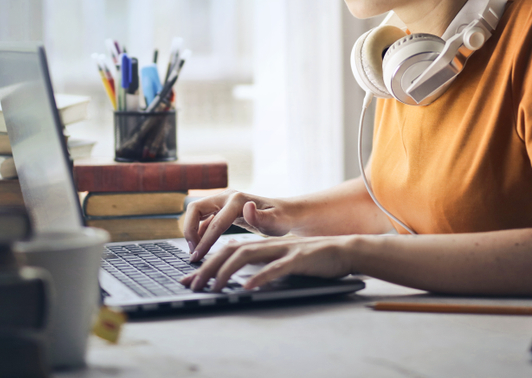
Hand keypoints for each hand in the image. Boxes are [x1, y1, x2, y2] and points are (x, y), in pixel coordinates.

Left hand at [179, 236, 354, 291]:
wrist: (343, 250)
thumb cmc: (311, 258)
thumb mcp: (280, 258)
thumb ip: (259, 262)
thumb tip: (237, 277)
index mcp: (262, 243)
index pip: (226, 249)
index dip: (205, 262)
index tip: (188, 279)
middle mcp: (268, 243)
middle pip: (230, 250)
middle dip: (207, 268)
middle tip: (193, 286)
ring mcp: (283, 250)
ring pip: (246, 256)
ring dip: (226, 272)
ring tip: (213, 288)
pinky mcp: (298, 259)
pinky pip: (275, 268)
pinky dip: (259, 277)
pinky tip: (248, 287)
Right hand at [181, 190, 292, 260]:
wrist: (285, 212)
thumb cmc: (282, 218)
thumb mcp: (276, 221)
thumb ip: (262, 217)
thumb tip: (247, 207)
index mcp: (237, 200)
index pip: (214, 222)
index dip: (204, 241)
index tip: (198, 257)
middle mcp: (226, 196)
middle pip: (195, 208)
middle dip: (189, 230)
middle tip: (193, 251)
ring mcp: (223, 201)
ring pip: (196, 212)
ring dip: (192, 230)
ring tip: (195, 252)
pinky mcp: (222, 209)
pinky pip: (204, 218)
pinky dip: (199, 231)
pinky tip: (201, 246)